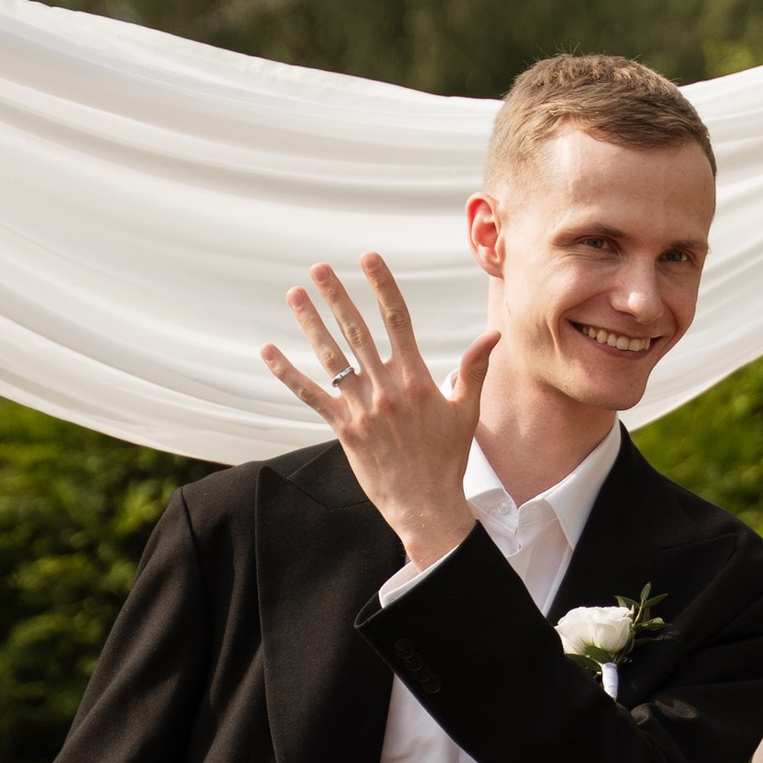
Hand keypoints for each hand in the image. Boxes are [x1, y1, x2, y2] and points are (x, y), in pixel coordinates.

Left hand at [262, 253, 497, 572]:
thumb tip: (494, 335)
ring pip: (331, 356)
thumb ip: (474, 368)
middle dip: (336, 295)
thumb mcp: (467, 410)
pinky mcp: (343, 428)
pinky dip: (287, 373)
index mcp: (416, 378)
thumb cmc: (448, 458)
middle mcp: (386, 388)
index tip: (369, 258)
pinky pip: (309, 394)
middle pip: (357, 330)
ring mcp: (362, 407)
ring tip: (294, 294)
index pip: (398, 319)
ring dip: (310, 322)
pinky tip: (268, 351)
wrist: (426, 503)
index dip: (382, 285)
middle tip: (319, 267)